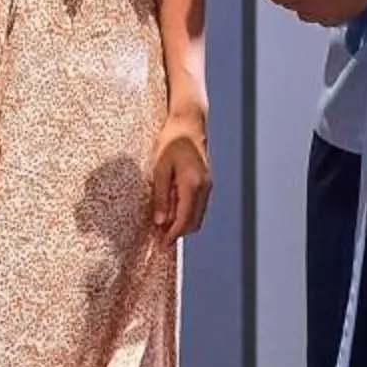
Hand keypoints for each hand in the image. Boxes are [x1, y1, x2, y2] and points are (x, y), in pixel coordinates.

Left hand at [150, 112, 211, 240]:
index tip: (161, 245)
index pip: (184, 220)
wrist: (188, 122)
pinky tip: (171, 211)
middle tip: (159, 239)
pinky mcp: (206, 181)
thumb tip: (160, 222)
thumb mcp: (160, 169)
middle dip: (177, 233)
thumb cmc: (171, 141)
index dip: (173, 235)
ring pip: (197, 215)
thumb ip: (161, 196)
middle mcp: (204, 188)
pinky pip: (198, 205)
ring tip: (163, 227)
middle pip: (194, 222)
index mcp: (193, 185)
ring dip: (182, 224)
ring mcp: (207, 185)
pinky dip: (186, 213)